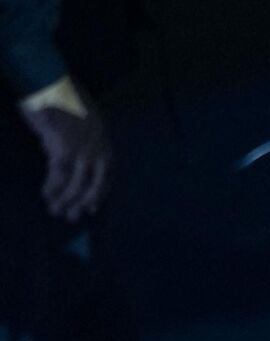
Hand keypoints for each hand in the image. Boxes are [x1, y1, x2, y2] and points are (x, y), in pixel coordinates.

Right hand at [19, 74, 110, 221]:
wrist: (46, 79)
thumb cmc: (59, 93)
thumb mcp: (80, 116)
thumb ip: (80, 137)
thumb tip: (66, 154)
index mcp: (104, 138)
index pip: (107, 173)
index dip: (100, 192)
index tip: (93, 206)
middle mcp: (98, 147)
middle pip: (95, 184)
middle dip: (83, 203)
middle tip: (73, 216)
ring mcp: (83, 149)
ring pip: (77, 184)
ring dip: (65, 200)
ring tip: (56, 211)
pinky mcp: (64, 149)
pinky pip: (58, 176)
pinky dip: (52, 188)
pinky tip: (46, 195)